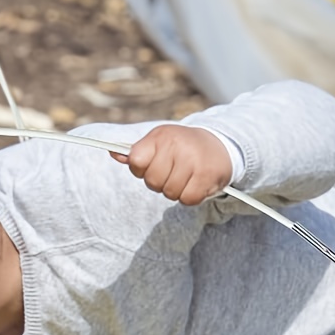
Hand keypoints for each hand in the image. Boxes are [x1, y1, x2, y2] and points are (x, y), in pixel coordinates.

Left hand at [113, 125, 232, 204]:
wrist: (221, 144)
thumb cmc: (182, 147)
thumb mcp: (159, 142)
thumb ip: (136, 152)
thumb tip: (112, 154)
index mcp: (161, 135)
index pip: (135, 161)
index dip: (141, 170)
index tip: (153, 165)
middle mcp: (176, 145)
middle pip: (152, 182)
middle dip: (160, 182)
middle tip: (173, 172)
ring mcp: (192, 160)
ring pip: (169, 193)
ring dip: (176, 190)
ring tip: (186, 176)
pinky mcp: (206, 175)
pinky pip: (187, 199)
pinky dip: (190, 196)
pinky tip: (195, 183)